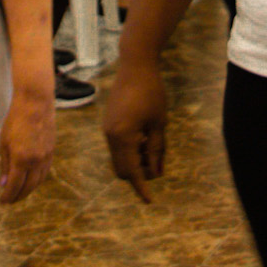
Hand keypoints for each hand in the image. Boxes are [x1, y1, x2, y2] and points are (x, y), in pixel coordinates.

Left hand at [0, 89, 54, 204]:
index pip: (14, 186)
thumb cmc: (15, 121)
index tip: (2, 202)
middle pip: (28, 187)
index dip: (8, 196)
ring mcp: (46, 157)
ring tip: (20, 192)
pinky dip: (37, 179)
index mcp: (21, 159)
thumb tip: (4, 184)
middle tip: (10, 200)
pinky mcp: (52, 152)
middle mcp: (35, 161)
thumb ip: (5, 165)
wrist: (36, 104)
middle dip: (18, 196)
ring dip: (29, 190)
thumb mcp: (4, 142)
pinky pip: (45, 172)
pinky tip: (31, 180)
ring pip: (38, 181)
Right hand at [102, 58, 168, 202]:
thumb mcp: (159, 124)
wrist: (135, 66)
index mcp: (123, 137)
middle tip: (156, 166)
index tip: (150, 200)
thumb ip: (156, 150)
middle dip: (137, 174)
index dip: (141, 187)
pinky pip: (117, 145)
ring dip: (134, 161)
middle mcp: (110, 136)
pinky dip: (129, 150)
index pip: (131, 171)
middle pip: (121, 169)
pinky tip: (144, 139)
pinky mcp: (108, 123)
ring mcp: (107, 129)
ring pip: (118, 158)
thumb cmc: (151, 93)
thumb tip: (155, 173)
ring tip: (152, 149)